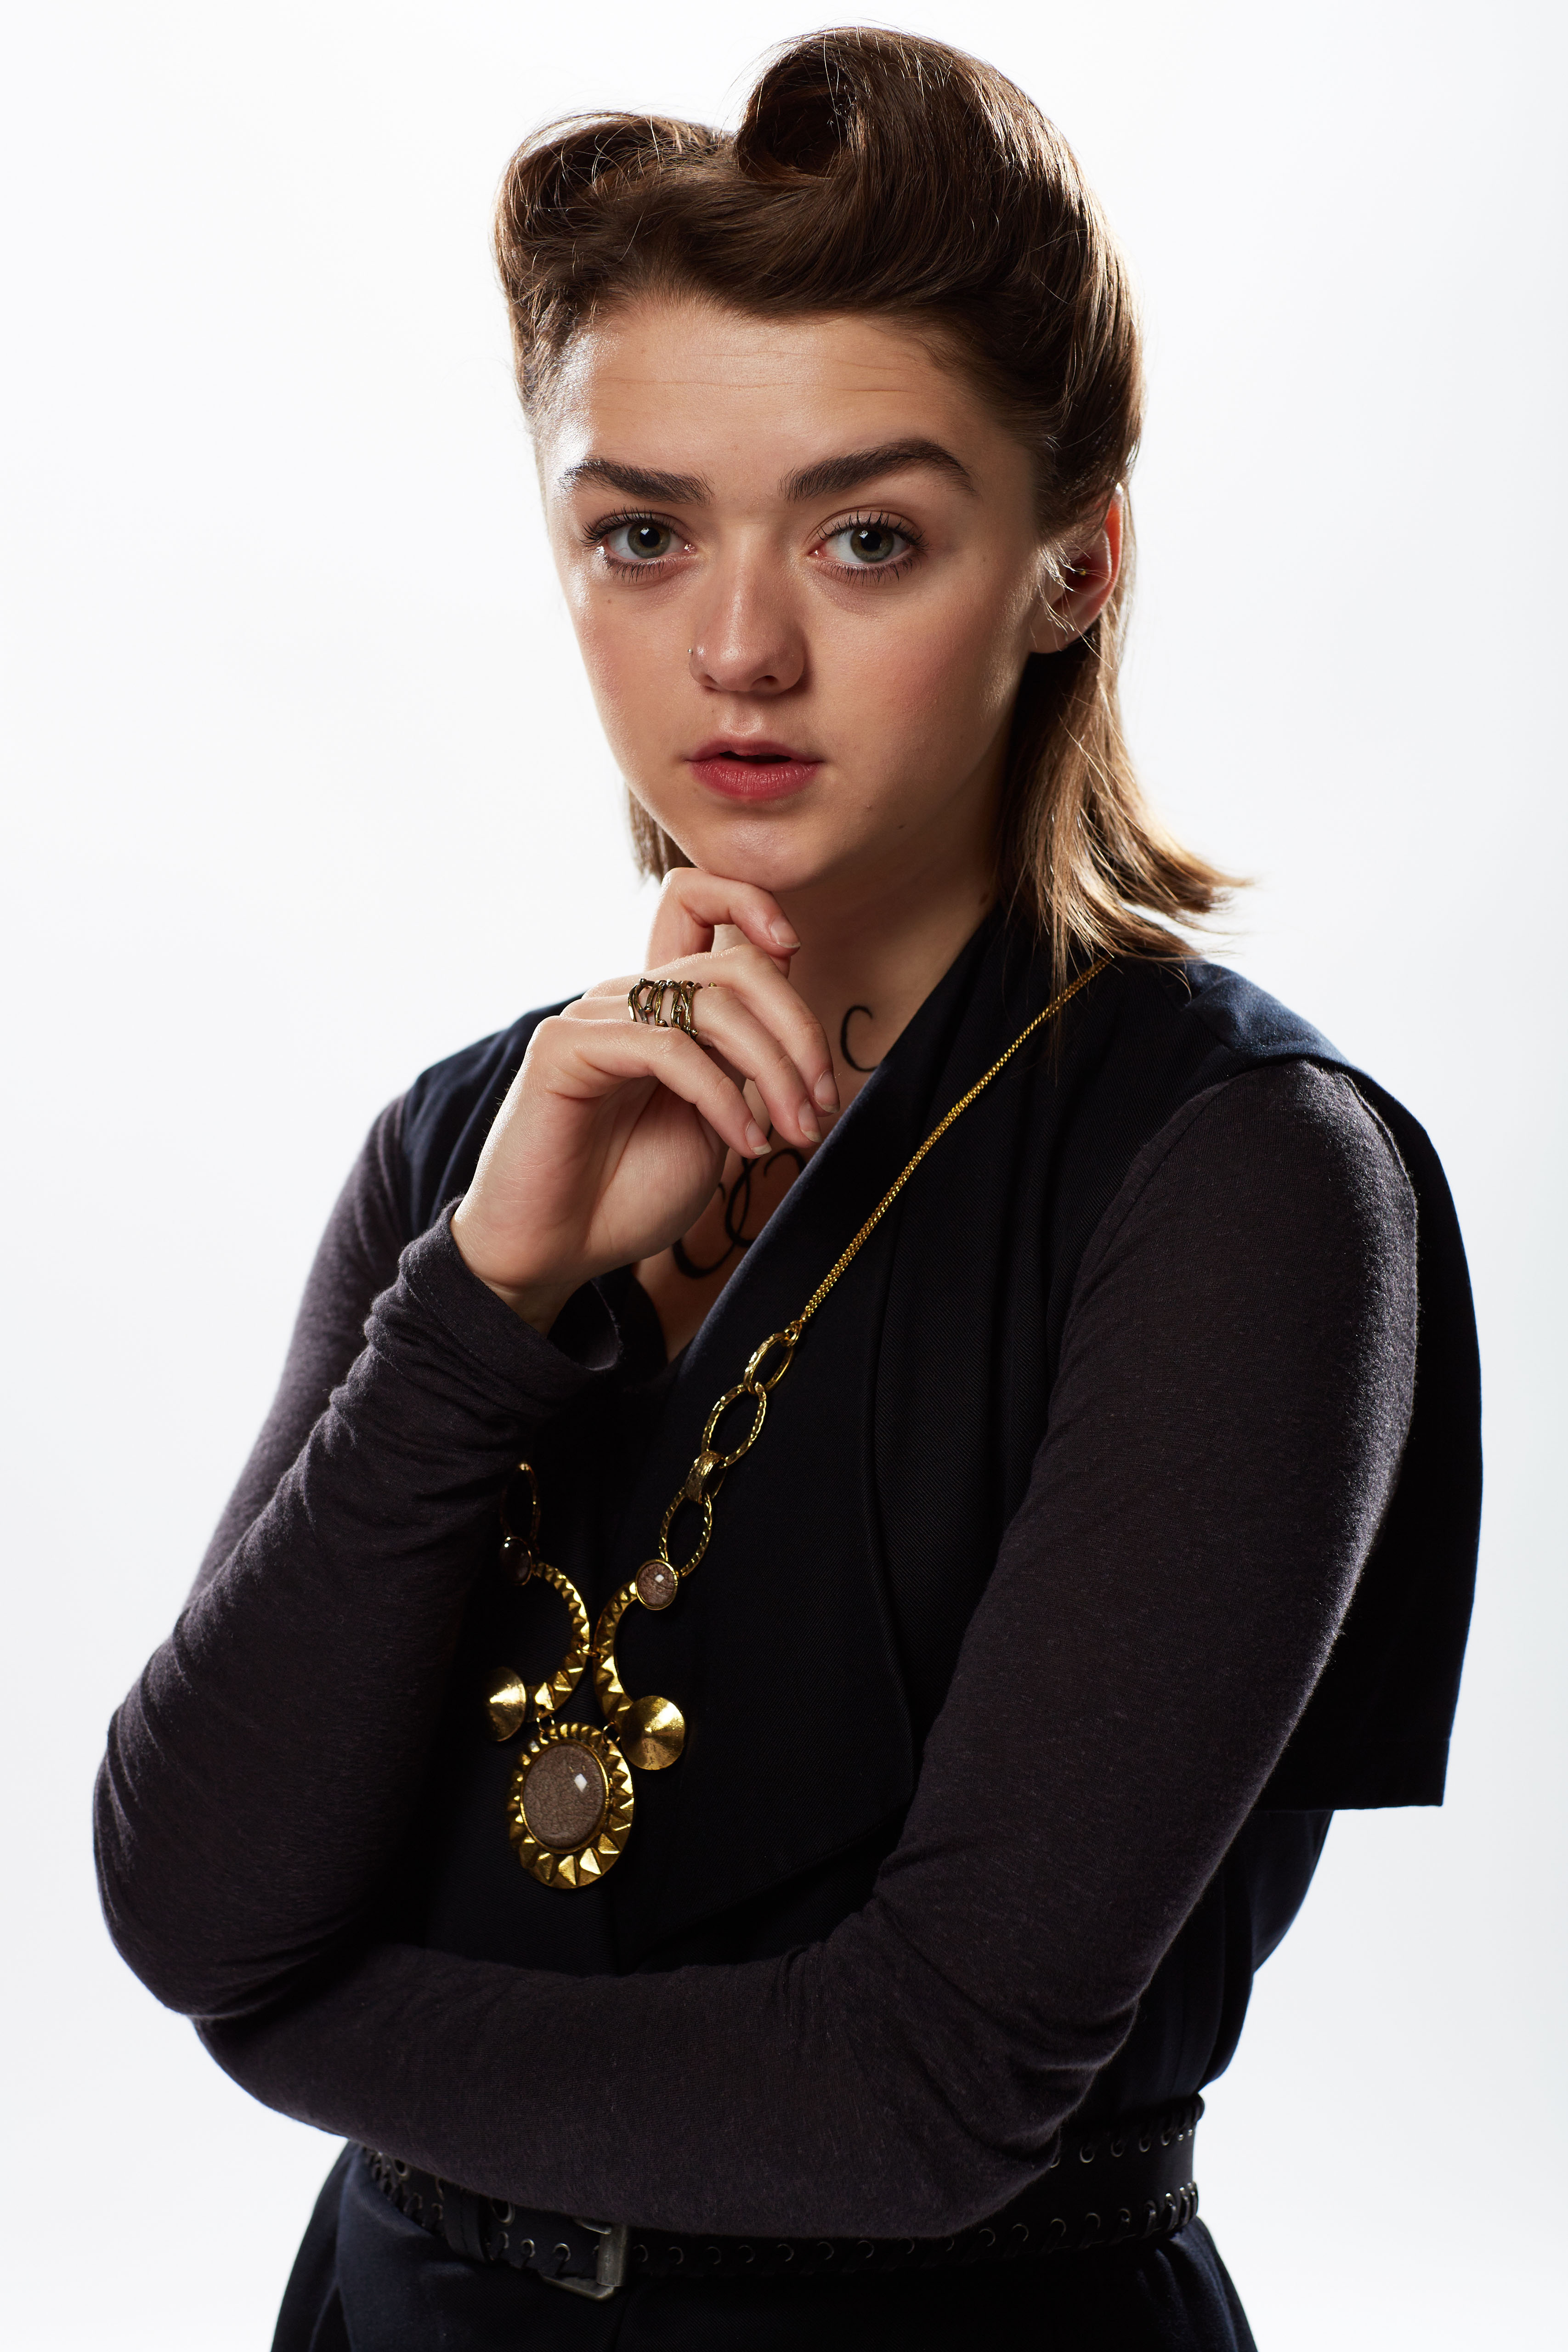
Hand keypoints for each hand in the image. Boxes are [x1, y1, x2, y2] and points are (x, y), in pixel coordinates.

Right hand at [450, 873, 839, 1331]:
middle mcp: (627, 997)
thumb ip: (741, 1062)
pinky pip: (667, 1049)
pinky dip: (723, 1096)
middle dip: (798, 1030)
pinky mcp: (565, 1048)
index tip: (795, 948)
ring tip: (793, 1133)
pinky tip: (745, 1142)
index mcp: (660, 1006)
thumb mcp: (713, 1120)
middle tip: (821, 1103)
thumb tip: (793, 999)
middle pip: (734, 963)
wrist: (554, 1253)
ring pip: (711, 1004)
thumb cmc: (629, 1194)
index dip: (751, 904)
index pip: (698, 903)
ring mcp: (594, 1017)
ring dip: (774, 1072)